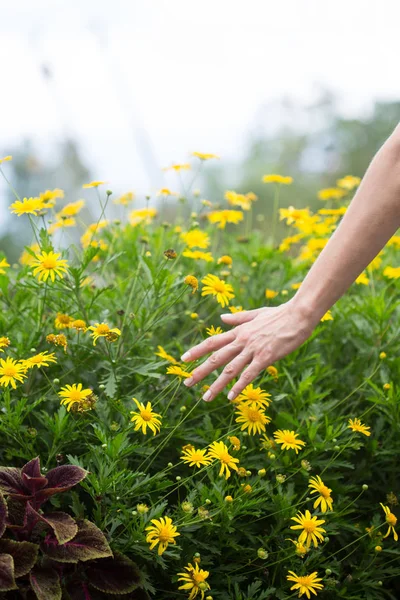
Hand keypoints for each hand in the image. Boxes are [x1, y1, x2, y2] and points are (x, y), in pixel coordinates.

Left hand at [180, 298, 315, 401]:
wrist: (298, 314)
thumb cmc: (280, 314)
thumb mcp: (256, 313)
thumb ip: (238, 318)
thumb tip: (221, 318)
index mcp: (239, 331)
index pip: (212, 342)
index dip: (197, 351)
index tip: (183, 360)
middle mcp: (242, 340)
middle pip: (216, 358)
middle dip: (200, 371)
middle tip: (187, 383)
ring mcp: (253, 349)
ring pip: (230, 369)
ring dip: (216, 385)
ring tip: (206, 397)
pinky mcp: (266, 357)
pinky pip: (249, 374)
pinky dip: (239, 386)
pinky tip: (231, 397)